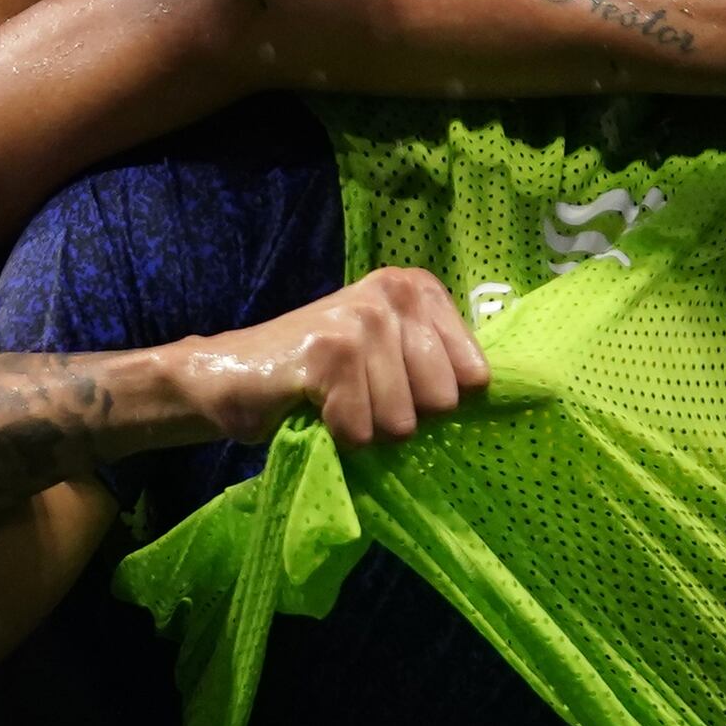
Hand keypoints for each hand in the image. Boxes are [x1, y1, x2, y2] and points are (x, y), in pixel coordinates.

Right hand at [175, 268, 488, 449]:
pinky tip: (313, 410)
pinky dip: (337, 436)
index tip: (396, 389)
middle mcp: (395, 293)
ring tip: (334, 403)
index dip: (436, 403)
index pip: (476, 377)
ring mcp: (361, 319)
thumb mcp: (391, 356)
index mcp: (418, 289)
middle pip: (442, 403)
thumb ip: (441, 366)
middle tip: (359, 398)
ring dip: (365, 429)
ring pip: (401, 423)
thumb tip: (495, 401)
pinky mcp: (329, 352)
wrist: (229, 377)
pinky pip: (361, 429)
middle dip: (400, 418)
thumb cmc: (321, 376)